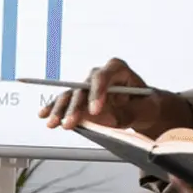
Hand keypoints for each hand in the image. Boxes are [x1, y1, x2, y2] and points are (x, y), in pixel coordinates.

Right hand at [37, 58, 191, 135]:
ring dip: (60, 110)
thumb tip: (110, 118)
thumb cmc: (147, 104)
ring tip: (53, 123)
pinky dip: (55, 109)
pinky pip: (65, 102)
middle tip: (71, 122)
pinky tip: (45, 115)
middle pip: (82, 88)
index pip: (103, 77)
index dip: (97, 93)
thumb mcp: (146, 108)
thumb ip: (130, 112)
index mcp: (118, 70)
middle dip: (75, 107)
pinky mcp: (80, 99)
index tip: (95, 111)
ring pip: (70, 95)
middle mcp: (99, 76)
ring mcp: (88, 87)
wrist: (143, 107)